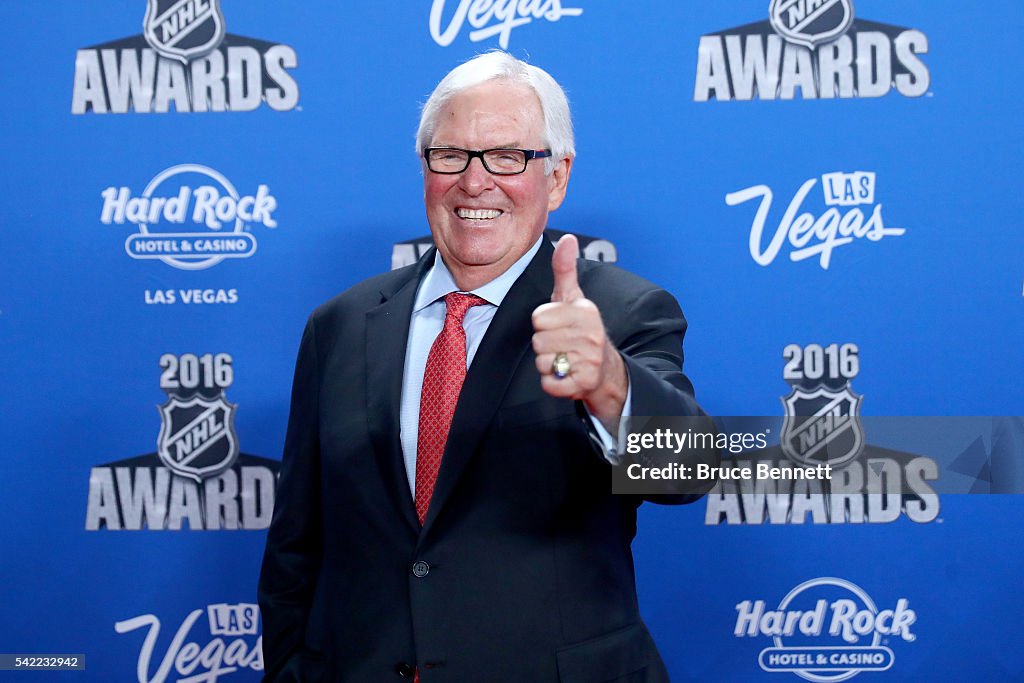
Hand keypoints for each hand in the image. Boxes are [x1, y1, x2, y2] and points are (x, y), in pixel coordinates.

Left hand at [531, 235, 627, 429]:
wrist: (606, 370)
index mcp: (586, 312)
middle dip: (545, 345)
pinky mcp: (584, 384)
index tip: (559, 326)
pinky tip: (566, 375)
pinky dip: (552, 383)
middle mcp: (591, 335)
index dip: (543, 324)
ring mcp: (589, 361)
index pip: (538, 318)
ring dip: (549, 364)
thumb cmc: (582, 330)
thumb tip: (567, 238)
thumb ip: (565, 269)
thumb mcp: (574, 298)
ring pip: (542, 363)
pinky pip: (549, 384)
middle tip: (562, 345)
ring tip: (565, 359)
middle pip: (538, 341)